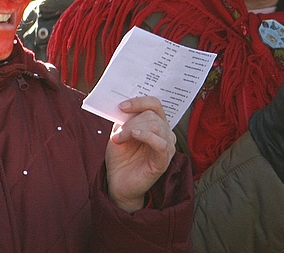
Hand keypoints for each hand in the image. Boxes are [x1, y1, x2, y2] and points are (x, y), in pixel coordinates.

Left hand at [105, 96, 176, 212]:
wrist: (118, 182)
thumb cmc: (121, 157)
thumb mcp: (119, 133)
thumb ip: (125, 119)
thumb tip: (125, 105)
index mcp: (156, 124)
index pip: (155, 104)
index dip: (139, 101)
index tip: (122, 106)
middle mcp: (165, 133)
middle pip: (152, 115)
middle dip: (131, 121)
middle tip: (117, 133)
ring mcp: (167, 147)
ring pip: (155, 126)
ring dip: (132, 129)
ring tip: (119, 139)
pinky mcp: (164, 161)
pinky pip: (161, 143)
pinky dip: (146, 136)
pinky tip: (134, 136)